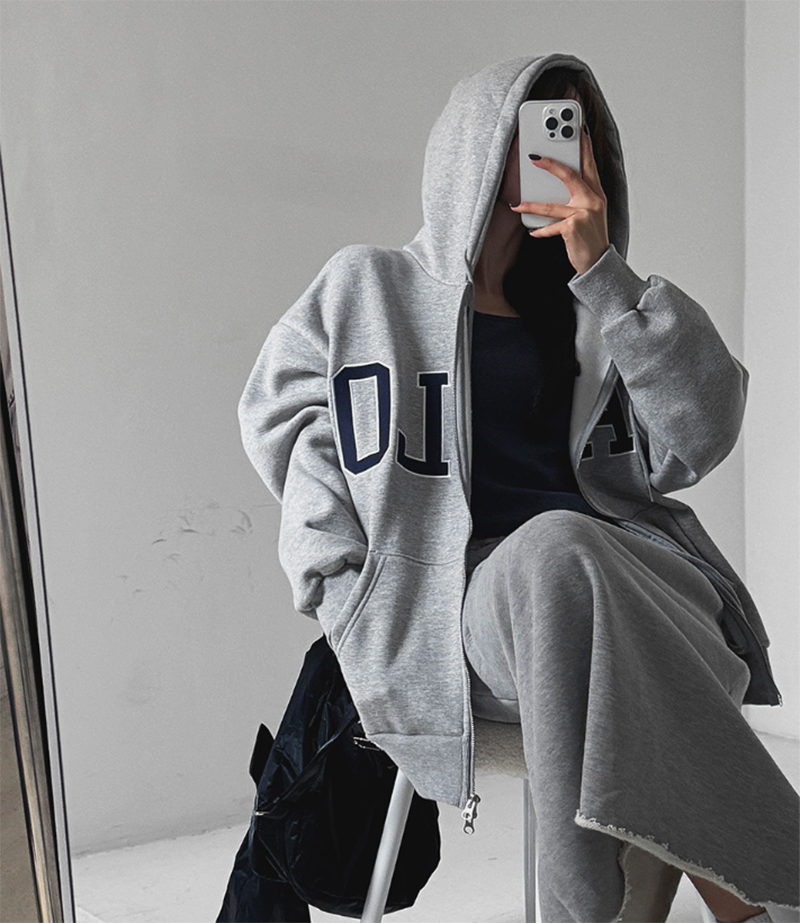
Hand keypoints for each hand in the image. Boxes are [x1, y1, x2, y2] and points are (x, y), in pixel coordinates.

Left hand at [510, 127, 608, 275]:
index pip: (589, 165)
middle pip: (570, 175)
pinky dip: (540, 230)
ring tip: (517, 204)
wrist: (598, 262)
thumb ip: (578, 199)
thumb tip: (555, 188)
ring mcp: (584, 213)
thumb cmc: (590, 237)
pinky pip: (551, 226)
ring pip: (552, 205)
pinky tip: (533, 232)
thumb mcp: (589, 214)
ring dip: (531, 205)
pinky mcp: (573, 228)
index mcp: (596, 194)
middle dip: (551, 164)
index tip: (578, 130)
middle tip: (534, 157)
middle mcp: (592, 200)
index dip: (584, 147)